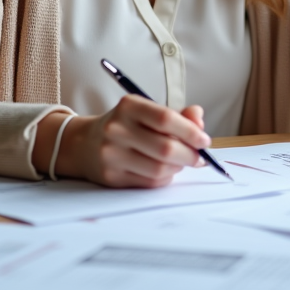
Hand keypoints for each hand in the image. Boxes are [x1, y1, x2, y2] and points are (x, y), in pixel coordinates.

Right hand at [37, 96, 209, 187]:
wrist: (84, 144)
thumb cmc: (126, 126)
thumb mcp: (147, 112)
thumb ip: (177, 115)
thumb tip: (200, 121)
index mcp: (129, 106)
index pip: (166, 119)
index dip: (191, 132)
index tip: (204, 141)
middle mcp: (117, 129)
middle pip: (165, 148)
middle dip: (190, 155)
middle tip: (199, 157)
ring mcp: (111, 154)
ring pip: (159, 169)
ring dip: (178, 168)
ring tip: (181, 162)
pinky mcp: (111, 177)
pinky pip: (149, 183)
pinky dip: (164, 178)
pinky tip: (165, 171)